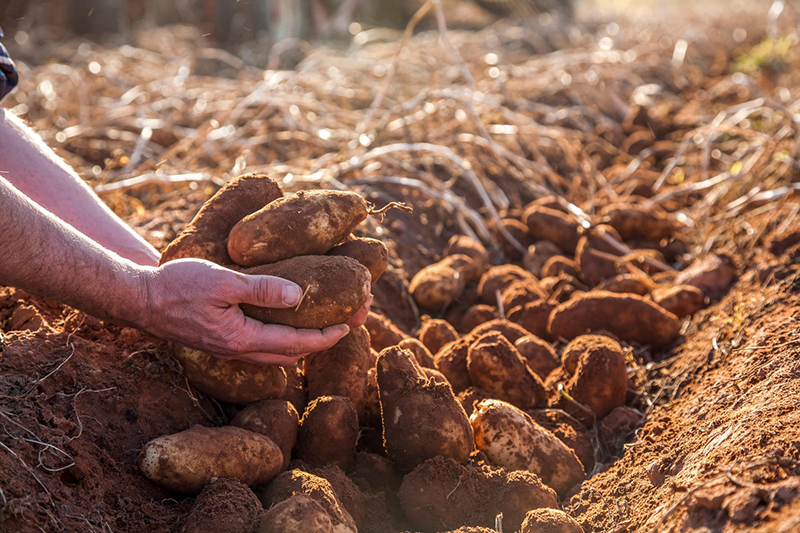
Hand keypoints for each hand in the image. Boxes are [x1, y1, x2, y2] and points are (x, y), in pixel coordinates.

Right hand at [139, 258, 370, 364]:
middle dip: (323, 340)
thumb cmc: (177, 286)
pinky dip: (283, 339)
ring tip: (325, 325)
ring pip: (277, 353)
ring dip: (304, 342)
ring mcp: (229, 350)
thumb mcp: (222, 282)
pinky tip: (288, 325)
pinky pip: (262, 348)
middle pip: (292, 353)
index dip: (327, 336)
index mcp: (242, 339)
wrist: (139, 300)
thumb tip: (298, 295)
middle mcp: (239, 352)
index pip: (296, 343)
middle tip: (349, 324)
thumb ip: (260, 289)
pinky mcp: (221, 342)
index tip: (350, 326)